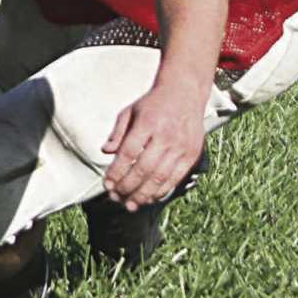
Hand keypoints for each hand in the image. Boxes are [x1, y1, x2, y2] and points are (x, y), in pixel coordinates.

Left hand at [100, 76, 205, 209]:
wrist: (185, 92)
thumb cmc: (153, 103)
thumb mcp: (130, 111)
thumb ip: (117, 132)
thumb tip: (105, 152)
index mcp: (147, 123)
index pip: (128, 153)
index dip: (116, 172)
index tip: (106, 184)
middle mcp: (165, 136)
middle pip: (144, 169)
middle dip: (127, 187)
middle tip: (115, 198)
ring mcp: (181, 146)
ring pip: (160, 177)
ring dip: (143, 194)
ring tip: (130, 204)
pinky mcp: (192, 154)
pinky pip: (175, 178)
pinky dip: (161, 191)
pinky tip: (149, 198)